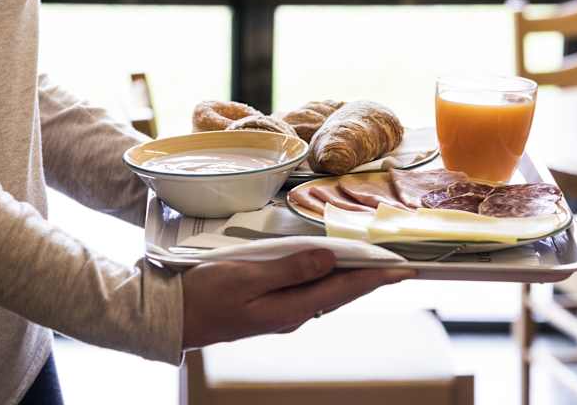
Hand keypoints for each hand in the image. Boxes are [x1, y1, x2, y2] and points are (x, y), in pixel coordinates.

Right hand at [182, 249, 415, 348]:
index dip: (376, 278)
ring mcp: (279, 312)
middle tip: (399, 265)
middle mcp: (290, 313)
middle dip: (371, 278)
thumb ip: (290, 269)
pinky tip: (328, 268)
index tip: (404, 268)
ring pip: (325, 292)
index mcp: (289, 308)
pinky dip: (325, 277)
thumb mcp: (246, 277)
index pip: (343, 289)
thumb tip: (329, 259)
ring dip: (350, 277)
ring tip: (374, 264)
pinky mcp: (267, 306)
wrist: (172, 317)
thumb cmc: (203, 295)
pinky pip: (307, 290)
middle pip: (340, 292)